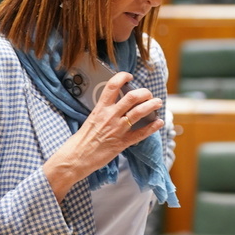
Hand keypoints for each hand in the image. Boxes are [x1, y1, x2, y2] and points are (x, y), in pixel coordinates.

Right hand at [43, 71, 163, 201]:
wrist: (76, 158)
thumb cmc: (82, 139)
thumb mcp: (92, 118)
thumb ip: (105, 110)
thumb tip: (117, 102)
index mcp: (100, 109)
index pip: (112, 86)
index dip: (122, 77)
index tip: (130, 76)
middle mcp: (110, 116)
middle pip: (131, 97)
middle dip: (144, 93)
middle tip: (148, 94)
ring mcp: (117, 129)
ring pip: (138, 112)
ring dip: (151, 105)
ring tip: (157, 103)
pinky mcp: (122, 143)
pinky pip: (141, 133)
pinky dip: (152, 127)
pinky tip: (159, 122)